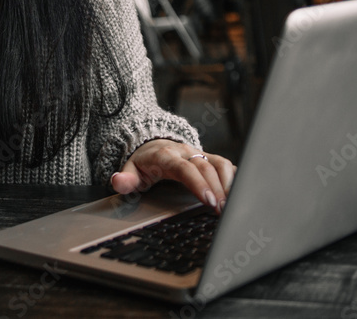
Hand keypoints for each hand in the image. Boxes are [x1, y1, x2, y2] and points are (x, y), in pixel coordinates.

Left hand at [110, 139, 235, 213]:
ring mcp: (199, 153)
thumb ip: (125, 180)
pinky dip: (234, 178)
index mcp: (166, 156)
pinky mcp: (209, 157)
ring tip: (231, 205)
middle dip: (217, 189)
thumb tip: (117, 182)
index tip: (208, 200)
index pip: (185, 168)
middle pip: (205, 167)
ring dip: (228, 183)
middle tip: (223, 211)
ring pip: (219, 163)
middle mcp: (185, 152)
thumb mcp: (130, 171)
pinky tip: (238, 194)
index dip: (198, 183)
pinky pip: (225, 164)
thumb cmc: (143, 163)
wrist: (152, 145)